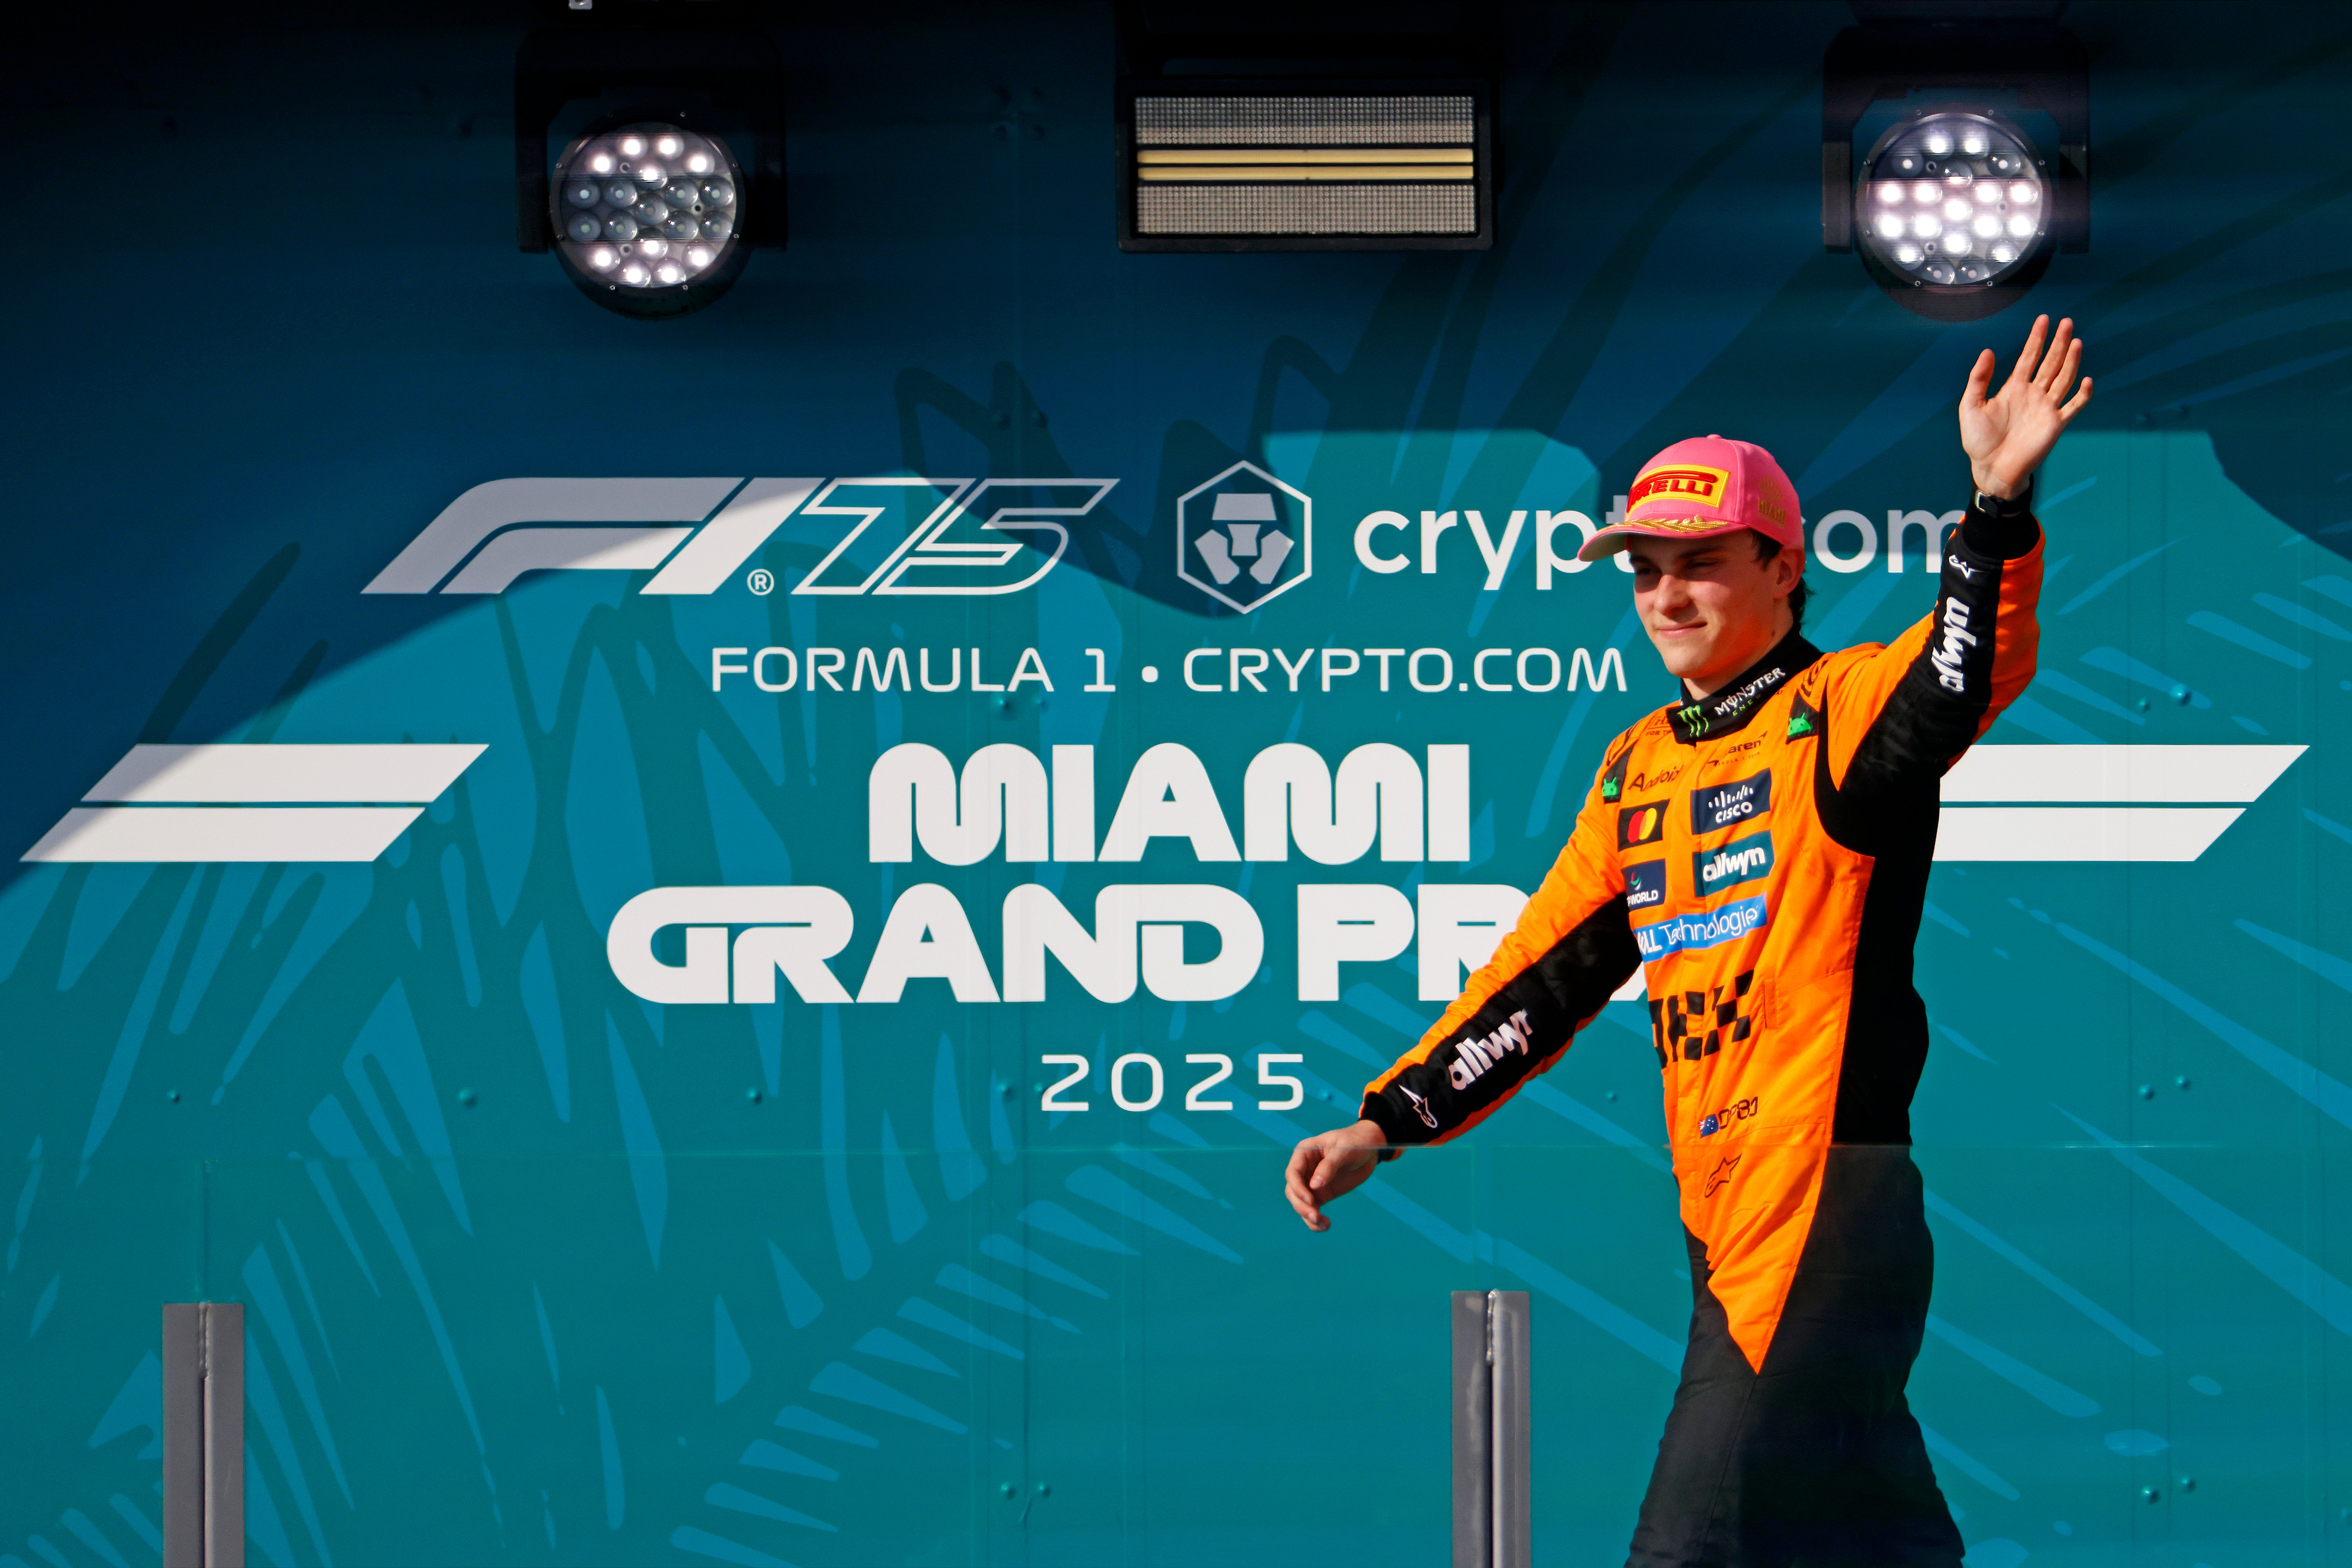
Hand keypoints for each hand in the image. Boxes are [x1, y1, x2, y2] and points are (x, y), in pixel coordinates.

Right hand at [1283, 1119, 1388, 1230]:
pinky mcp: (1321, 1194)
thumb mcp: (1345, 1150)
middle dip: (1301, 1205)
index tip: (1310, 1200)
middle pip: (1293, 1190)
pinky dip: (1316, 1220)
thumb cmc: (1356, 1143)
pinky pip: (1313, 1209)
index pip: (1292, 1172)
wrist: (1370, 1149)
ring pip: (1300, 1203)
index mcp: (1305, 1153)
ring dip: (1308, 1216)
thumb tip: (1314, 1185)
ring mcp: (1312, 1183)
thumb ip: (1329, 1166)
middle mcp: (1305, 1169)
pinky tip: (1325, 1226)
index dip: (1298, 1188)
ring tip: (1324, 1225)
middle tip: (1316, 1217)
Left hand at [1960, 314, 2092, 499]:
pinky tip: (2086, 380)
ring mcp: (2046, 408)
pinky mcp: (2055, 425)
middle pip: (2050, 363)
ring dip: (2071, 361)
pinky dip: (2082, 395)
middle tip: (2066, 322)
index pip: (2029, 357)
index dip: (2036, 339)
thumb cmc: (1978, 440)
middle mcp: (2033, 394)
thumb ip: (1979, 378)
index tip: (2043, 319)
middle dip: (2058, 343)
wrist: (1991, 468)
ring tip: (2076, 341)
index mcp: (2014, 388)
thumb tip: (1988, 351)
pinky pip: (2073, 407)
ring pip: (2063, 378)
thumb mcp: (1971, 406)